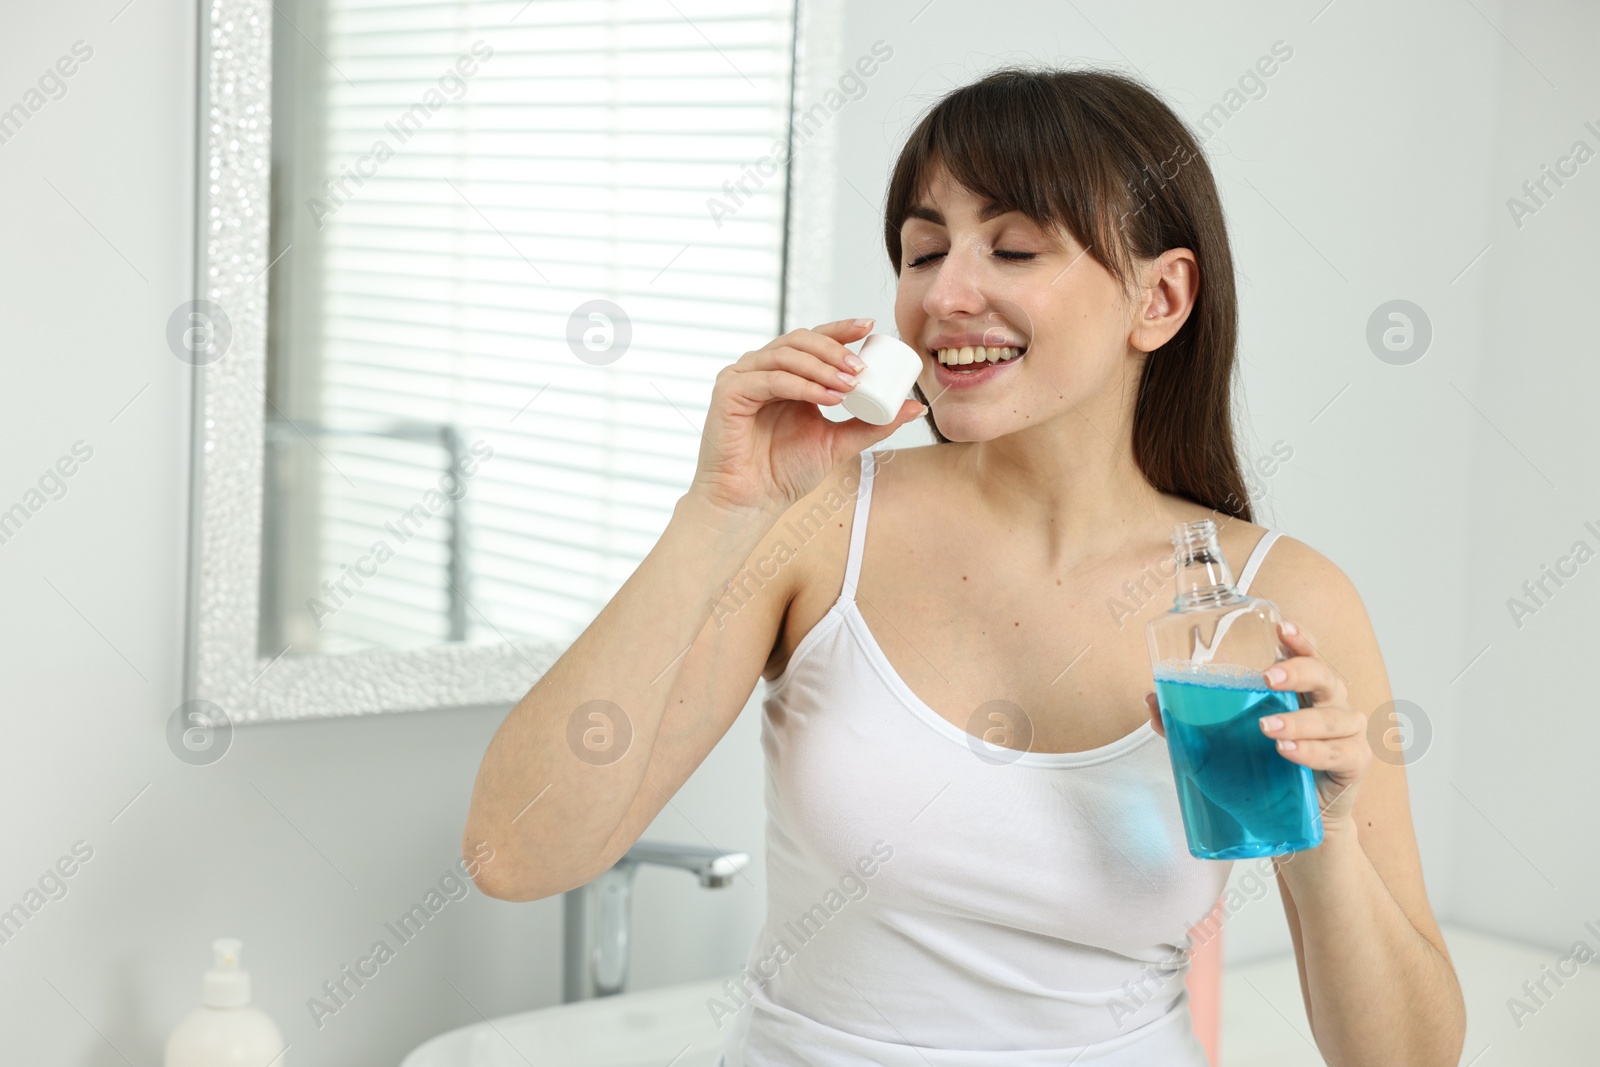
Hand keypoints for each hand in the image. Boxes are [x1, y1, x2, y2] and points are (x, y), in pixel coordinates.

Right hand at [687, 318, 925, 515]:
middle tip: (862, 368)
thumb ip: (873, 424)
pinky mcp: (728, 391)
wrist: (753, 500)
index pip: (815, 340)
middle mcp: (763, 369)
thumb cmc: (786, 471)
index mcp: (786, 373)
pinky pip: (769, 379)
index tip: (871, 327)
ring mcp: (743, 377)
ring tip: (849, 385)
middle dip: (835, 349)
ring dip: (822, 367)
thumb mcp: (839, 442)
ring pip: (786, 354)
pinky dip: (801, 385)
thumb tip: (916, 407)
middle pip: (800, 340)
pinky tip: (826, 397)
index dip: (841, 329)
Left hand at [1143, 620, 1369, 830]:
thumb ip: (1186, 724)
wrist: (1289, 826)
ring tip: (1267, 728)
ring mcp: (1345, 733)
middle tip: (1267, 678)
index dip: (1299, 638)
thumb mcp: (1218, 747)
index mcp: (1300, 689)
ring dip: (1299, 721)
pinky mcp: (1353, 764)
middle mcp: (1328, 703)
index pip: (1306, 653)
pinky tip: (1288, 751)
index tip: (1282, 627)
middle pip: (1325, 676)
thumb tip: (1151, 700)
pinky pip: (1340, 753)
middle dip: (1298, 672)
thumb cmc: (1259, 774)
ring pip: (1333, 717)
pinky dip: (1313, 751)